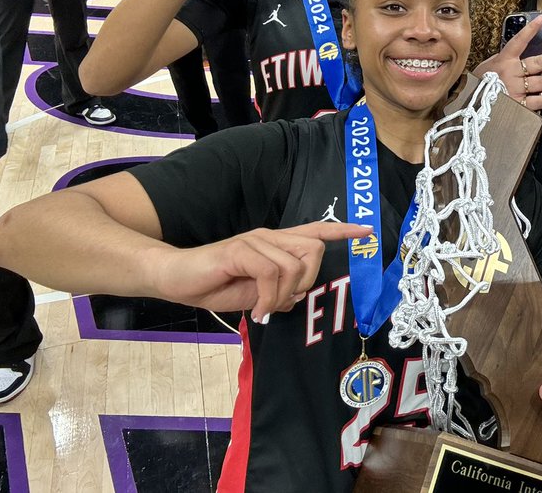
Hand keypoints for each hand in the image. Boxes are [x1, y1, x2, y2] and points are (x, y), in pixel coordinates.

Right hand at [154, 220, 370, 323]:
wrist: (175, 277)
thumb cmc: (213, 284)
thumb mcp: (254, 293)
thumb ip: (278, 292)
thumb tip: (297, 297)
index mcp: (275, 244)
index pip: (314, 231)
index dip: (342, 231)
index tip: (366, 231)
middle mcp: (269, 237)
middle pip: (313, 250)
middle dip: (307, 281)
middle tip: (282, 302)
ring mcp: (255, 241)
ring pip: (293, 265)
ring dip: (283, 295)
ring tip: (263, 308)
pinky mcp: (240, 249)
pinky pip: (271, 273)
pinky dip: (268, 298)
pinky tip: (257, 310)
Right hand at [475, 14, 541, 110]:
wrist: (471, 107)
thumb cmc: (478, 84)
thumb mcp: (486, 66)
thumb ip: (502, 60)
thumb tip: (516, 52)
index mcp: (503, 61)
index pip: (518, 41)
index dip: (530, 29)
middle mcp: (511, 73)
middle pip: (538, 63)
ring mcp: (515, 89)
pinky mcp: (518, 105)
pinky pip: (538, 102)